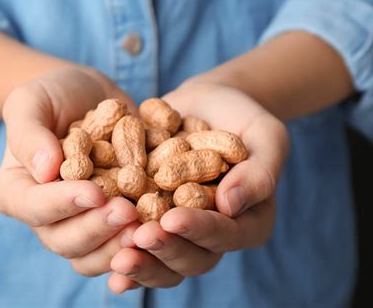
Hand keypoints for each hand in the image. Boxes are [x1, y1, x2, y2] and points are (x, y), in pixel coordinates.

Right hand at [0, 66, 139, 275]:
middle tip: (128, 212)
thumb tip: (44, 171)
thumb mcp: (31, 101)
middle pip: (64, 240)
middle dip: (97, 229)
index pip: (32, 206)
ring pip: (92, 254)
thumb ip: (28, 133)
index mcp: (17, 191)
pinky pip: (121, 245)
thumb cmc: (54, 95)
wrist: (91, 98)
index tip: (94, 192)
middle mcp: (46, 216)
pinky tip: (162, 231)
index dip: (61, 204)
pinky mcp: (110, 223)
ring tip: (147, 228)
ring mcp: (80, 223)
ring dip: (119, 245)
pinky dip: (140, 244)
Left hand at [108, 82, 288, 292]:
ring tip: (116, 259)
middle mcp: (212, 233)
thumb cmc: (243, 118)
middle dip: (165, 250)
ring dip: (140, 262)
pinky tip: (106, 267)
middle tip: (138, 239)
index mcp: (247, 221)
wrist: (207, 106)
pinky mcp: (153, 218)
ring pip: (163, 260)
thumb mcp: (266, 137)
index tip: (173, 219)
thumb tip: (229, 206)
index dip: (200, 231)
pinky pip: (139, 243)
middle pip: (192, 257)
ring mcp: (180, 229)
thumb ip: (258, 173)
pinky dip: (122, 253)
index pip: (227, 234)